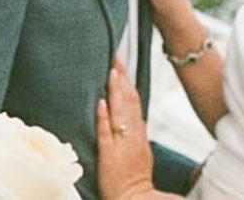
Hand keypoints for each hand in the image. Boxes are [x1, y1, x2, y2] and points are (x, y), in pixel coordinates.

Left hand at [97, 58, 156, 199]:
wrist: (136, 199)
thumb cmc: (136, 178)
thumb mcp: (142, 151)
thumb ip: (138, 132)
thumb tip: (137, 116)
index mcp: (138, 131)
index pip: (134, 99)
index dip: (128, 81)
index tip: (121, 65)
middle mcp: (132, 133)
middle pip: (128, 100)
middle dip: (122, 78)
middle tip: (115, 57)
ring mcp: (121, 143)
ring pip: (120, 112)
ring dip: (116, 91)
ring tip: (111, 72)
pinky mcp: (109, 155)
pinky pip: (106, 133)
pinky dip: (104, 117)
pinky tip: (100, 103)